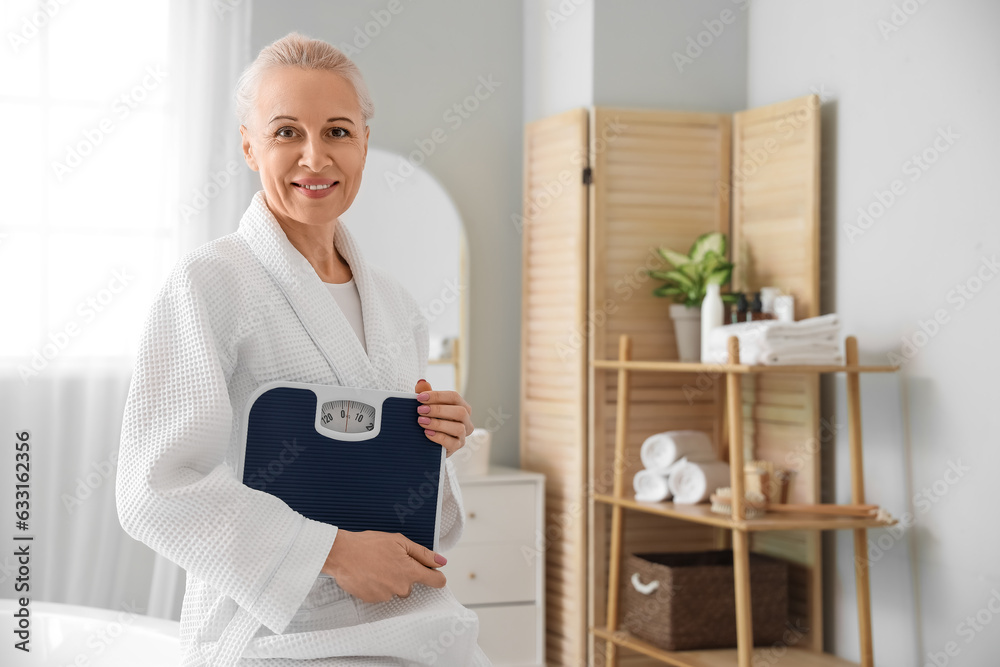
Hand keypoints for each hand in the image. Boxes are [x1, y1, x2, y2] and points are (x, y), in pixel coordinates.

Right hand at [321, 529, 446, 602]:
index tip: (433, 574)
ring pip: (395, 590)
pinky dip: (377, 585)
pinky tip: (368, 573)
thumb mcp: (399, 542)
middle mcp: (401, 587)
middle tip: (390, 560)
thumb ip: (423, 554)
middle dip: (405, 575)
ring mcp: (386, 595)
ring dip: (389, 580)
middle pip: (412, 585)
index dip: (437, 576)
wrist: (342, 554)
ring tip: (376, 565)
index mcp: (410, 571)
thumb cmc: (369, 544)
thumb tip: (441, 562)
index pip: (436, 581)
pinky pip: (381, 594)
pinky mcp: (372, 600)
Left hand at [414, 379, 473, 457]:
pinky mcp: (457, 446)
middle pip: (459, 411)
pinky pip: (452, 443)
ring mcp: (463, 434)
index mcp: (462, 406)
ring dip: (438, 424)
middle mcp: (466, 420)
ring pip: (458, 428)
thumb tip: (421, 382)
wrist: (428, 441)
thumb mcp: (428, 406)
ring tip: (422, 421)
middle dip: (438, 410)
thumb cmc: (430, 419)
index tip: (420, 397)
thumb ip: (425, 394)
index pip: (454, 397)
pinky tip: (427, 433)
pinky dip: (438, 437)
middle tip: (420, 410)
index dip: (437, 396)